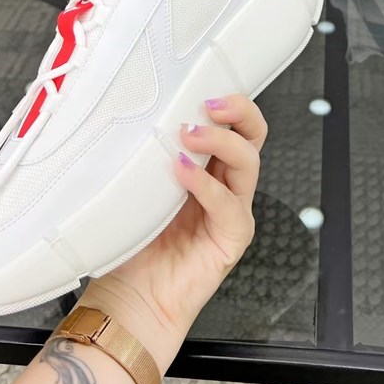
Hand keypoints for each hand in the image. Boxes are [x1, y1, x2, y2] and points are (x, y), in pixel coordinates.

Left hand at [78, 94, 265, 372]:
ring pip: (248, 162)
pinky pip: (229, 205)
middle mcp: (225, 184)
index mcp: (206, 166)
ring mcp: (232, 210)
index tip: (200, 83)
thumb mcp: (136, 185)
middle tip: (209, 103)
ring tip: (188, 134)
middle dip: (239, 111)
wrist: (130, 300)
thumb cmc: (131, 243)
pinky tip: (182, 173)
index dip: (226, 101)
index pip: (232, 123)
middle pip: (253, 135)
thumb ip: (146, 153)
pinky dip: (207, 185)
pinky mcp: (232, 238)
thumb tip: (135, 110)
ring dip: (221, 141)